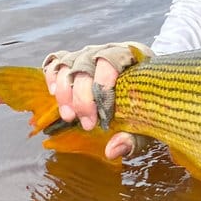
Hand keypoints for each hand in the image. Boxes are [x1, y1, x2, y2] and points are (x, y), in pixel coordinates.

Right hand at [41, 42, 150, 159]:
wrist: (148, 84)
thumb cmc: (147, 102)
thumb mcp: (147, 121)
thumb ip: (133, 137)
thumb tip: (111, 150)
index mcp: (132, 56)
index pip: (111, 62)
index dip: (102, 89)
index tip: (101, 118)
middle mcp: (109, 50)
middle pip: (86, 64)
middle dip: (82, 97)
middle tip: (86, 124)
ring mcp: (90, 54)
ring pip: (68, 63)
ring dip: (64, 91)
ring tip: (68, 116)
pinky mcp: (75, 59)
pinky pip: (57, 60)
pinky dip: (52, 75)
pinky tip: (54, 93)